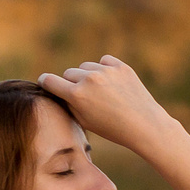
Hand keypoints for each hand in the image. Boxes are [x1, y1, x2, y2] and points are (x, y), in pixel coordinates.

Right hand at [39, 55, 175, 154]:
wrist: (145, 125)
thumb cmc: (112, 128)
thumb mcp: (84, 121)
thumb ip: (68, 103)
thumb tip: (58, 90)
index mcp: (77, 95)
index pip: (49, 81)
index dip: (45, 82)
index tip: (45, 82)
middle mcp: (89, 79)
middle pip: (68, 73)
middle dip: (72, 83)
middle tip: (84, 96)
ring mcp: (106, 71)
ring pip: (85, 66)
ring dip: (88, 75)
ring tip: (101, 92)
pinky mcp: (121, 66)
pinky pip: (103, 61)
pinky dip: (104, 69)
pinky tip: (111, 83)